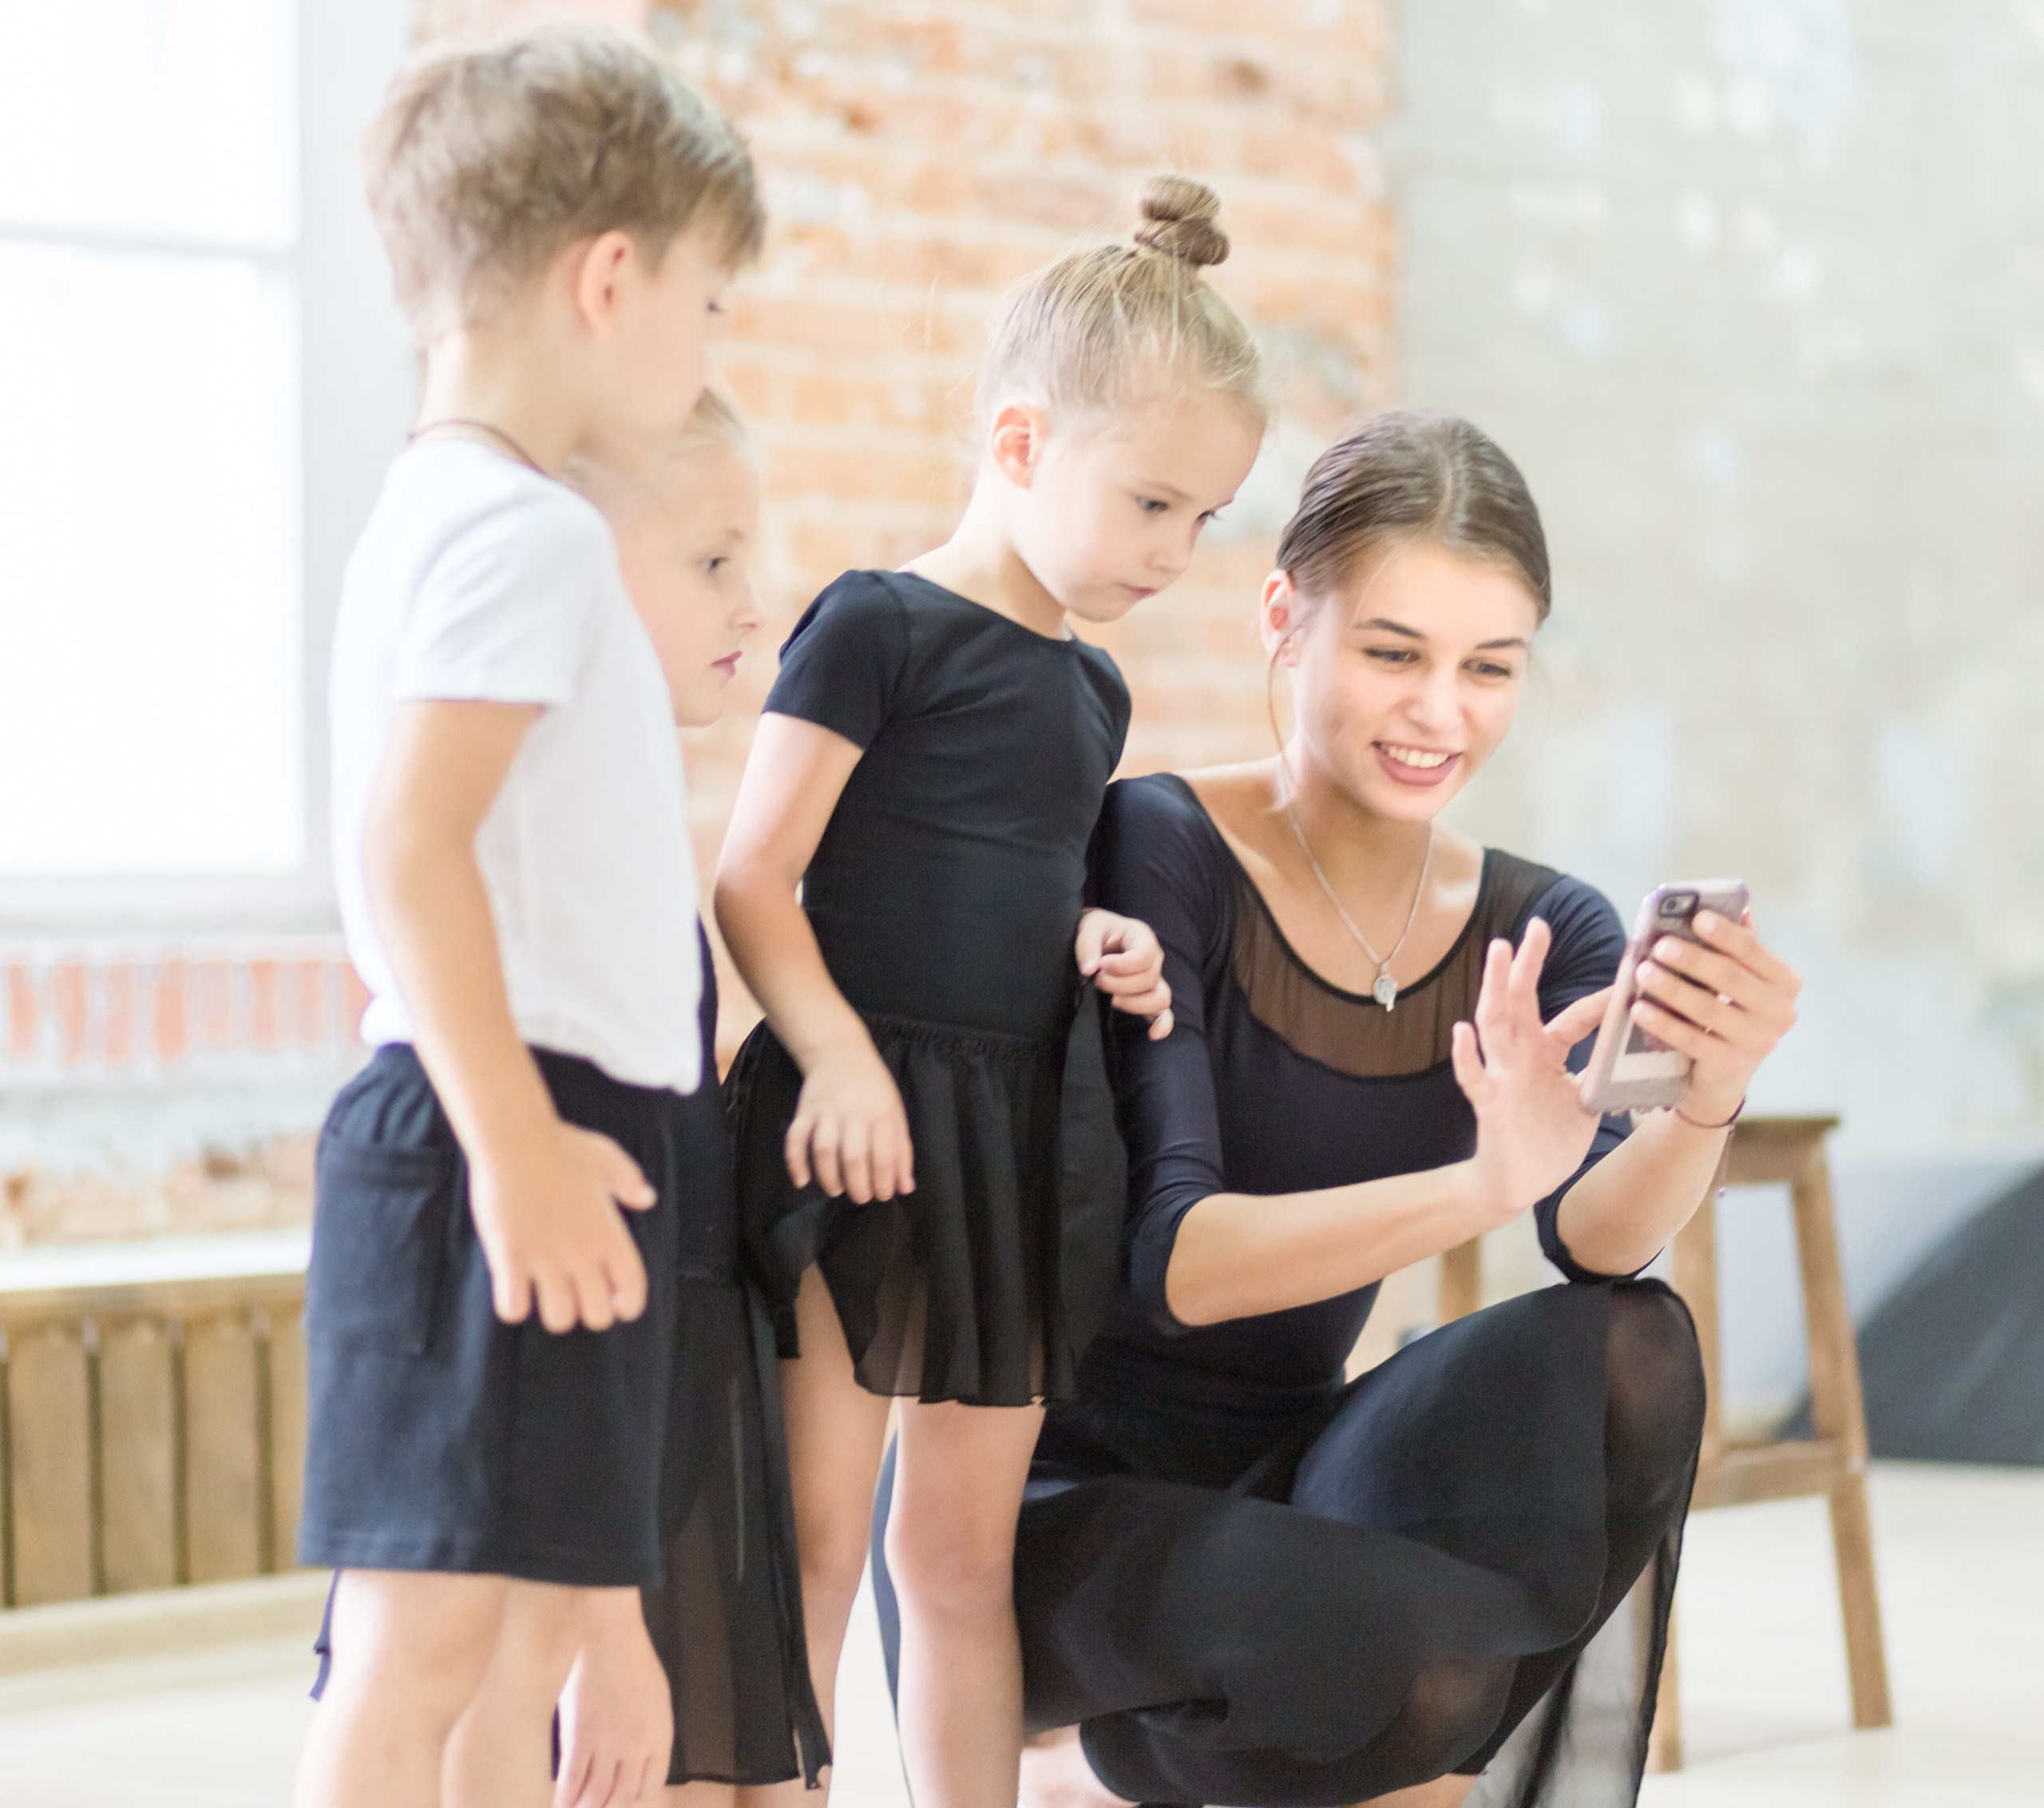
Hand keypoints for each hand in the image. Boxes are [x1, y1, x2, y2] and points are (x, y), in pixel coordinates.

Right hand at [469, 1121, 654, 1332]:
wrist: (516, 1139)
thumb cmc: (563, 1146)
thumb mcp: (608, 1158)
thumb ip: (630, 1182)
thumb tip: (648, 1199)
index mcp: (610, 1234)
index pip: (633, 1291)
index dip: (628, 1305)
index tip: (616, 1301)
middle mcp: (582, 1253)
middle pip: (597, 1315)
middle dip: (590, 1311)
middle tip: (577, 1293)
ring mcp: (545, 1258)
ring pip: (559, 1318)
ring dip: (554, 1311)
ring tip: (546, 1290)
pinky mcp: (509, 1258)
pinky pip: (513, 1308)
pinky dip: (514, 1305)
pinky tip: (514, 1285)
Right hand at [555, 1592, 672, 1807]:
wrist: (607, 1635)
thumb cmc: (632, 1659)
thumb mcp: (656, 1698)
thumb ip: (650, 1732)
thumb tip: (637, 1759)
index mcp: (660, 1736)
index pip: (650, 1789)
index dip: (633, 1801)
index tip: (620, 1804)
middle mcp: (636, 1748)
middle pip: (623, 1798)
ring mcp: (607, 1747)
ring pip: (596, 1797)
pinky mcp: (579, 1741)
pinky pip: (571, 1784)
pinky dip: (565, 1800)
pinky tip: (560, 1804)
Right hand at [787, 1033, 914, 1201]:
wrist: (840, 1052)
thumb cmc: (873, 1087)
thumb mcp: (895, 1112)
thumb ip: (901, 1150)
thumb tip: (905, 1187)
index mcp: (881, 1113)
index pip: (883, 1156)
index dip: (884, 1182)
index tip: (883, 1195)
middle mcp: (853, 1112)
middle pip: (853, 1158)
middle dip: (858, 1186)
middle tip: (861, 1198)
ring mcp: (826, 1111)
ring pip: (823, 1150)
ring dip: (829, 1178)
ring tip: (837, 1190)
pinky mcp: (804, 1111)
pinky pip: (795, 1139)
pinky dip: (795, 1162)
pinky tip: (801, 1181)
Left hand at [1076, 907, 1173, 1040]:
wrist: (1101, 937)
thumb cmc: (1098, 930)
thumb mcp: (1090, 927)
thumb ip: (1087, 944)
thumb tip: (1089, 969)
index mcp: (1143, 937)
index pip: (1144, 956)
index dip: (1122, 966)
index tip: (1101, 965)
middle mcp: (1155, 959)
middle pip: (1149, 979)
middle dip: (1120, 984)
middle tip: (1098, 980)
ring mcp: (1155, 979)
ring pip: (1160, 998)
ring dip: (1135, 1003)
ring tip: (1113, 1000)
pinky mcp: (1149, 995)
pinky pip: (1165, 1013)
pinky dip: (1163, 1024)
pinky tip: (1153, 1035)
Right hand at [1450, 918, 1611, 1227]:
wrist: (1520, 1182)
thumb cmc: (1548, 1138)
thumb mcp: (1585, 1101)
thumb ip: (1602, 1074)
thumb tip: (1641, 1058)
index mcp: (1546, 1053)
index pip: (1574, 1018)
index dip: (1602, 1001)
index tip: (1630, 977)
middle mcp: (1521, 1056)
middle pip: (1521, 1000)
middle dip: (1528, 963)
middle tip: (1539, 925)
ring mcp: (1502, 1076)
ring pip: (1494, 1024)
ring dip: (1495, 987)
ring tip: (1499, 952)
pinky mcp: (1488, 1103)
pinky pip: (1474, 1077)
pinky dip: (1467, 1055)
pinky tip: (1463, 1032)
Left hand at [1630, 908, 1799, 1123]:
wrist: (1724, 1071)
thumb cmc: (1729, 1009)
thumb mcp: (1738, 978)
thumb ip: (1737, 946)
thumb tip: (1739, 906)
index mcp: (1784, 981)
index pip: (1753, 950)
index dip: (1725, 934)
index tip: (1697, 918)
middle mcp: (1780, 1012)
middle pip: (1730, 978)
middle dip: (1692, 959)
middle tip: (1659, 946)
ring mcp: (1759, 1042)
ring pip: (1709, 1009)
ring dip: (1672, 988)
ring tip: (1642, 971)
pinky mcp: (1732, 1064)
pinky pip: (1692, 1039)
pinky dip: (1663, 1023)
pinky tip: (1639, 1008)